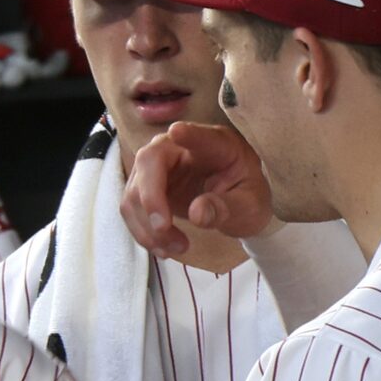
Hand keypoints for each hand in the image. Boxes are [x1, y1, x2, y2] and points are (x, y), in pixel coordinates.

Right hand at [121, 121, 275, 257]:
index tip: (178, 132)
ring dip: (148, 226)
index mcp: (215, 145)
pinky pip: (132, 210)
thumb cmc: (245, 197)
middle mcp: (179, 147)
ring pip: (134, 193)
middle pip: (148, 163)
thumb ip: (226, 207)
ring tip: (179, 248)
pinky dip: (144, 233)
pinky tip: (165, 248)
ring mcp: (157, 166)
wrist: (235, 206)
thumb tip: (198, 213)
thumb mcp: (247, 205)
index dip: (187, 134)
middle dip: (150, 200)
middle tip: (164, 229)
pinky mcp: (145, 187)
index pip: (198, 135)